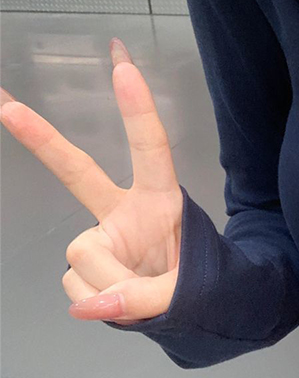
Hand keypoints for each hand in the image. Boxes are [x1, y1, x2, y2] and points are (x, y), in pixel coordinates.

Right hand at [0, 38, 182, 323]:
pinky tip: (118, 302)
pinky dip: (95, 301)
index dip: (138, 111)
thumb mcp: (188, 292)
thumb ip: (143, 298)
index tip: (124, 67)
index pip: (151, 151)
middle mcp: (126, 211)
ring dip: (107, 284)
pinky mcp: (85, 262)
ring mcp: (102, 236)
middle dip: (42, 139)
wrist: (193, 310)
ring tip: (140, 296)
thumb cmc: (200, 285)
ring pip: (81, 256)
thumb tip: (87, 305)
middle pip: (78, 171)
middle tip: (5, 104)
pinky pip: (76, 284)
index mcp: (163, 201)